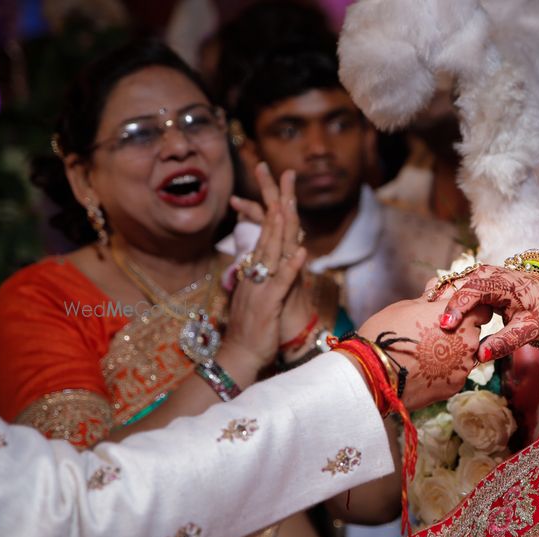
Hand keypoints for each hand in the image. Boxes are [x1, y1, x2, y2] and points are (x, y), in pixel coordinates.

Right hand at [224, 176, 306, 371]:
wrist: (237, 358)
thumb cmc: (252, 333)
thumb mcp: (259, 301)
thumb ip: (264, 282)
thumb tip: (270, 268)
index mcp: (253, 274)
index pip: (264, 236)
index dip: (273, 211)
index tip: (281, 187)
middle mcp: (254, 276)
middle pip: (266, 234)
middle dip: (276, 203)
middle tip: (284, 177)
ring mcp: (259, 289)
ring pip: (271, 253)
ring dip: (281, 228)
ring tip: (290, 204)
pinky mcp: (266, 305)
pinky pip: (280, 283)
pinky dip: (291, 267)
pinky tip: (300, 251)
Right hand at [358, 297, 491, 410]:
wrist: (374, 373)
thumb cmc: (387, 334)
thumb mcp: (407, 307)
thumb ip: (430, 299)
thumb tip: (437, 287)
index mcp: (462, 318)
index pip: (482, 310)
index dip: (470, 311)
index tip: (456, 314)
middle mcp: (470, 342)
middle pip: (474, 334)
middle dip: (460, 332)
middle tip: (434, 334)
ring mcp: (464, 367)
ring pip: (465, 355)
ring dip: (453, 353)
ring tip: (425, 354)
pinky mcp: (455, 386)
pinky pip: (455, 373)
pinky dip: (445, 371)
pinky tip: (424, 369)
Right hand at [438, 265, 538, 361]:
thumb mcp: (528, 329)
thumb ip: (504, 342)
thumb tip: (479, 356)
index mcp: (501, 283)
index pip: (472, 291)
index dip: (456, 308)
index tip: (445, 326)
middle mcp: (486, 274)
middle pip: (456, 286)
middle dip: (441, 305)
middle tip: (431, 327)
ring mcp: (478, 275)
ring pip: (451, 286)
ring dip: (440, 303)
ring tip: (429, 323)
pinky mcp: (474, 281)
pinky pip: (454, 289)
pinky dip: (445, 302)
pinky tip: (437, 320)